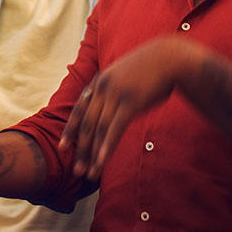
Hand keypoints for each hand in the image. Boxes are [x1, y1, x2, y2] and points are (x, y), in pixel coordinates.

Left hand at [60, 36, 194, 179]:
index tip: (63, 146)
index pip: (79, 109)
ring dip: (92, 153)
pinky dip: (106, 146)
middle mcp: (102, 87)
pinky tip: (102, 161)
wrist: (168, 58)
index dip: (71, 129)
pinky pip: (114, 128)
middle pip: (87, 123)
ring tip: (89, 173)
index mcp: (99, 82)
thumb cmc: (150, 71)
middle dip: (80, 148)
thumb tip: (111, 117)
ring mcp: (115, 94)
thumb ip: (114, 96)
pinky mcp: (130, 101)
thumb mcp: (124, 80)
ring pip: (98, 129)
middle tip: (76, 170)